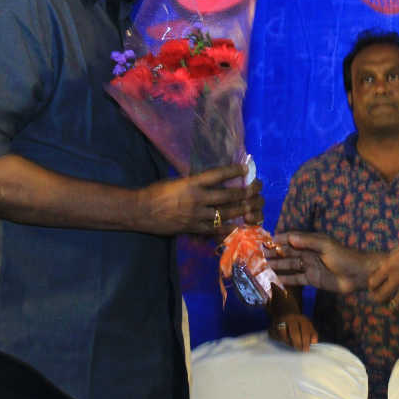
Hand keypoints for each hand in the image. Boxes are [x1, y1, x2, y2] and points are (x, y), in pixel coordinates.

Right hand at [139, 164, 263, 235]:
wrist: (141, 211)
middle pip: (229, 195)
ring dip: (244, 209)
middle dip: (246, 192)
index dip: (234, 171)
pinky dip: (229, 226)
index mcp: (192, 183)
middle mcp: (197, 199)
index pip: (218, 175)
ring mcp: (197, 215)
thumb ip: (195, 182)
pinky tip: (240, 224)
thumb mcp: (177, 181)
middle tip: (257, 188)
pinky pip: (216, 229)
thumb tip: (212, 181)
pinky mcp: (194, 228)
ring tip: (255, 205)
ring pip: (227, 212)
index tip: (246, 169)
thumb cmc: (157, 192)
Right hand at [268, 232, 375, 293]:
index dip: (278, 240)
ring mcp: (310, 267)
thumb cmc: (345, 257)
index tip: (263, 241)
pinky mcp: (312, 280)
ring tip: (262, 267)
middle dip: (274, 253)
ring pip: (289, 266)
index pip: (291, 239)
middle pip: (287, 253)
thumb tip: (288, 236)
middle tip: (258, 256)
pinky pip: (296, 279)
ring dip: (277, 266)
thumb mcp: (326, 246)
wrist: (359, 275)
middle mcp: (309, 253)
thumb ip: (307, 241)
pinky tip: (274, 280)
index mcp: (312, 242)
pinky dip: (285, 279)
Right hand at [269, 313, 318, 351]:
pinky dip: (281, 341)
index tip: (306, 350)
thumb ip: (313, 334)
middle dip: (298, 344)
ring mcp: (281, 322)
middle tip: (299, 350)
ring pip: (284, 335)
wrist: (285, 311)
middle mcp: (291, 319)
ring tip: (292, 346)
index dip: (306, 342)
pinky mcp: (273, 326)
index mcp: (301, 319)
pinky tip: (284, 342)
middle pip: (294, 333)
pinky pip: (276, 336)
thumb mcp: (308, 325)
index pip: (305, 332)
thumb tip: (314, 342)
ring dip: (289, 343)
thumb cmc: (299, 323)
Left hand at [368, 238, 398, 314]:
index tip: (376, 287)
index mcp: (391, 266)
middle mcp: (397, 281)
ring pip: (394, 308)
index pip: (373, 282)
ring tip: (395, 309)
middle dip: (379, 299)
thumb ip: (394, 257)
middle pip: (379, 298)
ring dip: (393, 309)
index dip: (373, 286)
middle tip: (382, 299)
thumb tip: (387, 263)